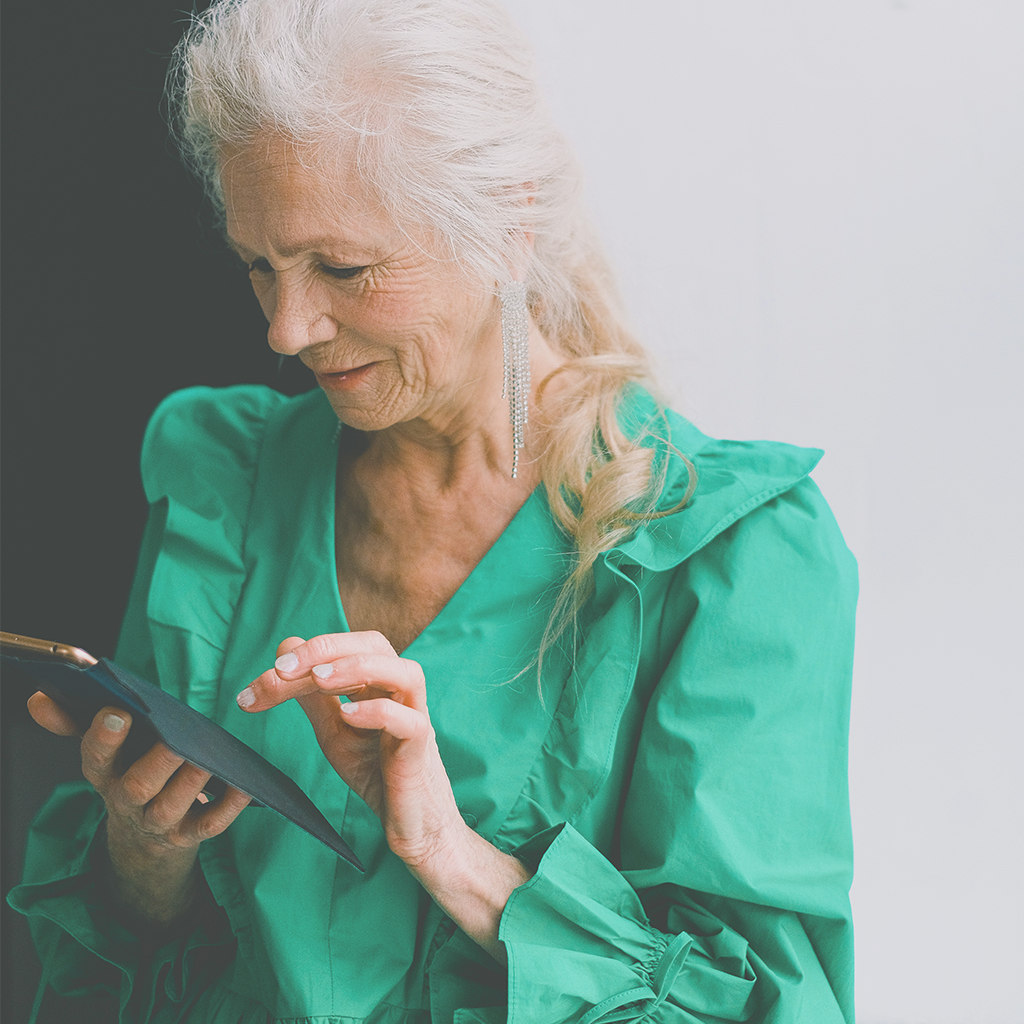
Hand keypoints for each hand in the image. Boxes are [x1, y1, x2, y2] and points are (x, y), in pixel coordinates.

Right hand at [27, 692, 250, 924]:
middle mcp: (127, 801)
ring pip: (171, 808)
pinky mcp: (188, 836)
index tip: (117, 711)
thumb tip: (37, 698)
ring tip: (207, 760)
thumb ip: (73, 722)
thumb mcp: (103, 752)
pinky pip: (209, 826)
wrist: (143, 843)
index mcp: (105, 775)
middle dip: (155, 764)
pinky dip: (228, 808)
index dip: (104, 737)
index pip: (96, 758)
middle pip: (137, 787)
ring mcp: (158, 822)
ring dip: (189, 785)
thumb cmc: (129, 775)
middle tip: (174, 741)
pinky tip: (244, 786)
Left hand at [237, 634, 531, 960]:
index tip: (265, 676)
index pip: (344, 649)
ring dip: (358, 668)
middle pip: (375, 645)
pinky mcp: (421, 748)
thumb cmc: (375, 772)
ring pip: (405, 672)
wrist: (407, 823)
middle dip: (327, 647)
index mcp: (378, 683)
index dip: (305, 653)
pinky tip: (348, 715)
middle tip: (282, 666)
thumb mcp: (334, 732)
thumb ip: (313, 697)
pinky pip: (410, 721)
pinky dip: (378, 712)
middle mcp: (400, 692)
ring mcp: (415, 716)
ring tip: (317, 679)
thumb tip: (284, 655)